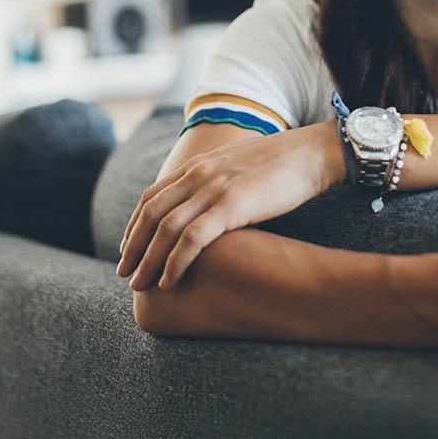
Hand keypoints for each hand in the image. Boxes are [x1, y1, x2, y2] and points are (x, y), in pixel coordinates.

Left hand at [117, 121, 343, 290]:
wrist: (312, 153)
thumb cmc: (284, 167)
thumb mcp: (240, 170)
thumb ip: (219, 185)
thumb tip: (213, 212)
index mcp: (199, 166)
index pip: (152, 197)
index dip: (135, 225)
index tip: (128, 249)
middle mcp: (199, 175)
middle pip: (151, 214)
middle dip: (133, 247)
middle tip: (125, 274)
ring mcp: (213, 189)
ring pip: (166, 229)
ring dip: (148, 260)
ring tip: (140, 285)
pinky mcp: (232, 205)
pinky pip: (192, 238)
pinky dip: (175, 262)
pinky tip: (168, 281)